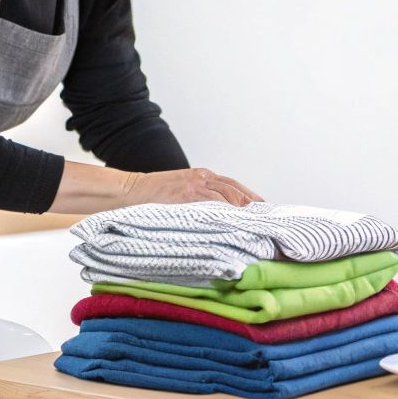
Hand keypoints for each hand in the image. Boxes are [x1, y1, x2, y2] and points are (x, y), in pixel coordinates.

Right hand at [121, 167, 263, 206]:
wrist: (130, 191)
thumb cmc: (153, 197)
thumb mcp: (180, 194)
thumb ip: (200, 201)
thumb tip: (218, 220)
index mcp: (202, 177)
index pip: (234, 186)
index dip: (250, 198)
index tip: (262, 211)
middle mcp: (203, 178)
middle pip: (236, 189)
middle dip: (253, 204)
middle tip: (267, 218)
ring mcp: (196, 185)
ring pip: (229, 194)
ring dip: (245, 208)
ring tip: (258, 222)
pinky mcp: (188, 194)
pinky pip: (214, 202)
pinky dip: (228, 210)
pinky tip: (238, 220)